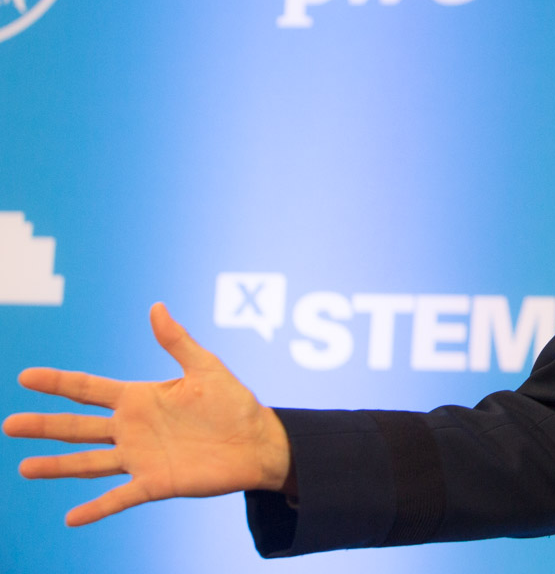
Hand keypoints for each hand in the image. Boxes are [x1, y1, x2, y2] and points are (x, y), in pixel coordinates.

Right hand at [4, 302, 291, 525]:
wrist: (258, 441)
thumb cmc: (233, 403)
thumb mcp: (205, 367)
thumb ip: (177, 341)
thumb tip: (156, 307)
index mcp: (139, 399)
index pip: (89, 390)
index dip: (58, 383)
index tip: (25, 376)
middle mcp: (131, 429)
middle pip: (78, 427)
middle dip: (44, 425)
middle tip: (9, 424)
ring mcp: (140, 458)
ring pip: (89, 463)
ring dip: (57, 466)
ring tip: (24, 467)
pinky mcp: (155, 483)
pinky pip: (120, 498)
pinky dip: (97, 508)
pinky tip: (71, 518)